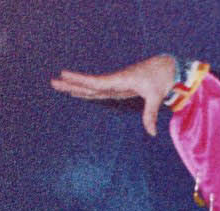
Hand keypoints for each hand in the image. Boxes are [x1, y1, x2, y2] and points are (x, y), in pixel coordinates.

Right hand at [51, 55, 176, 137]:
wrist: (166, 69)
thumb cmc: (161, 80)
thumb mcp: (156, 96)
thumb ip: (151, 114)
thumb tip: (151, 133)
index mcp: (120, 80)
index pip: (96, 82)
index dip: (80, 80)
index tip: (64, 75)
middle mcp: (114, 81)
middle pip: (89, 84)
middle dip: (71, 83)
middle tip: (53, 82)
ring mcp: (116, 84)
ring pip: (92, 87)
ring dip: (76, 87)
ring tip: (60, 86)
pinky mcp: (119, 88)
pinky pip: (100, 90)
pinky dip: (88, 91)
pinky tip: (79, 92)